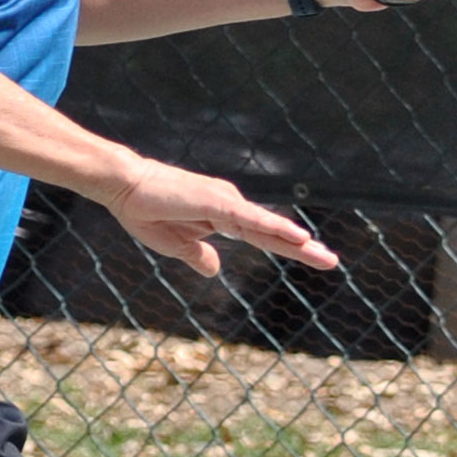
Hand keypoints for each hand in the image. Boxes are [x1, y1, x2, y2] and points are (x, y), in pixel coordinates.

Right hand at [94, 152, 338, 279]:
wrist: (123, 187)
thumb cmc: (144, 210)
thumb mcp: (174, 244)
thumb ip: (197, 255)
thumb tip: (215, 268)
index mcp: (222, 217)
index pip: (263, 236)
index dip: (289, 248)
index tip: (315, 258)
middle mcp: (231, 206)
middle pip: (272, 231)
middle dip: (303, 248)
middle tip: (333, 262)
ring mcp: (226, 202)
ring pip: (266, 226)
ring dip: (295, 240)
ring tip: (321, 254)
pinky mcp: (217, 202)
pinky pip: (251, 220)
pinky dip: (274, 228)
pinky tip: (297, 236)